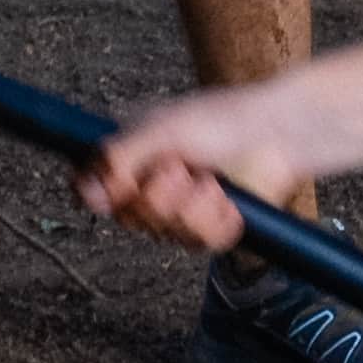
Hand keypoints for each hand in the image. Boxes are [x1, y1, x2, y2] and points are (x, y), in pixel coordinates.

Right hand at [78, 92, 306, 252]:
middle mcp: (149, 184)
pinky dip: (217, 221)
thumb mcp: (164, 130)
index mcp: (130, 155)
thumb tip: (85, 188)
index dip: (101, 197)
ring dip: (193, 207)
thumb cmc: (222, 120)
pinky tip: (228, 199)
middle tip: (181, 169)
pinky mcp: (209, 227)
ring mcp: (179, 209)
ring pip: (165, 233)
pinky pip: (200, 243)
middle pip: (129, 217)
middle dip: (160, 197)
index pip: (90, 188)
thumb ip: (121, 158)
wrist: (277, 134)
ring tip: (211, 181)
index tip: (120, 190)